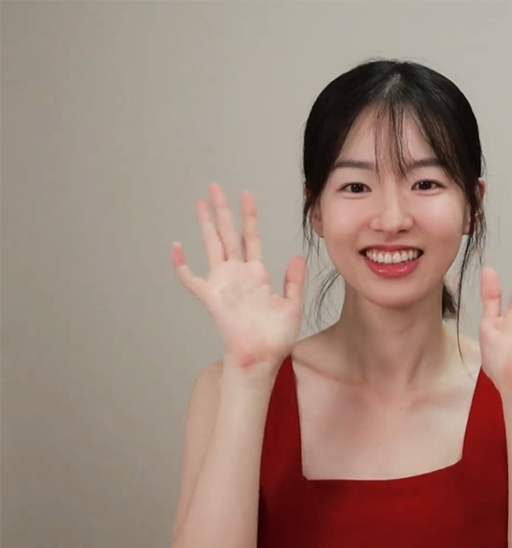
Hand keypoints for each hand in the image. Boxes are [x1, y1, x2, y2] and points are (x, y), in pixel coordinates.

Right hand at [173, 184, 306, 372]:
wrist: (261, 358)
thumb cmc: (276, 337)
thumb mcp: (292, 306)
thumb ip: (294, 281)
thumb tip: (298, 256)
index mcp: (258, 274)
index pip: (252, 237)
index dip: (248, 216)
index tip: (246, 194)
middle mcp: (238, 274)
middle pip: (228, 235)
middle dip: (222, 210)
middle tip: (214, 187)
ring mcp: (223, 284)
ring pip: (212, 247)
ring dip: (206, 225)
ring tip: (200, 204)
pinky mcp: (212, 298)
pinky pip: (192, 279)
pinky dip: (182, 265)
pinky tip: (176, 247)